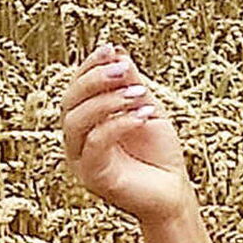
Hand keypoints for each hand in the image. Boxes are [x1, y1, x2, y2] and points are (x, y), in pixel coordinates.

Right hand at [62, 43, 193, 223]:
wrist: (174, 192)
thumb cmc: (159, 154)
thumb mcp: (147, 110)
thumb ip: (131, 84)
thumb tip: (117, 52)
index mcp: (85, 123)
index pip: (75, 89)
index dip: (89, 67)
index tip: (110, 49)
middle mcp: (76, 140)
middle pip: (69, 102)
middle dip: (94, 80)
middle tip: (122, 69)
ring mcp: (81, 160)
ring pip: (77, 122)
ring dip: (106, 101)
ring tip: (138, 93)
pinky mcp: (93, 177)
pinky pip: (95, 144)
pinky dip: (118, 124)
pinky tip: (143, 115)